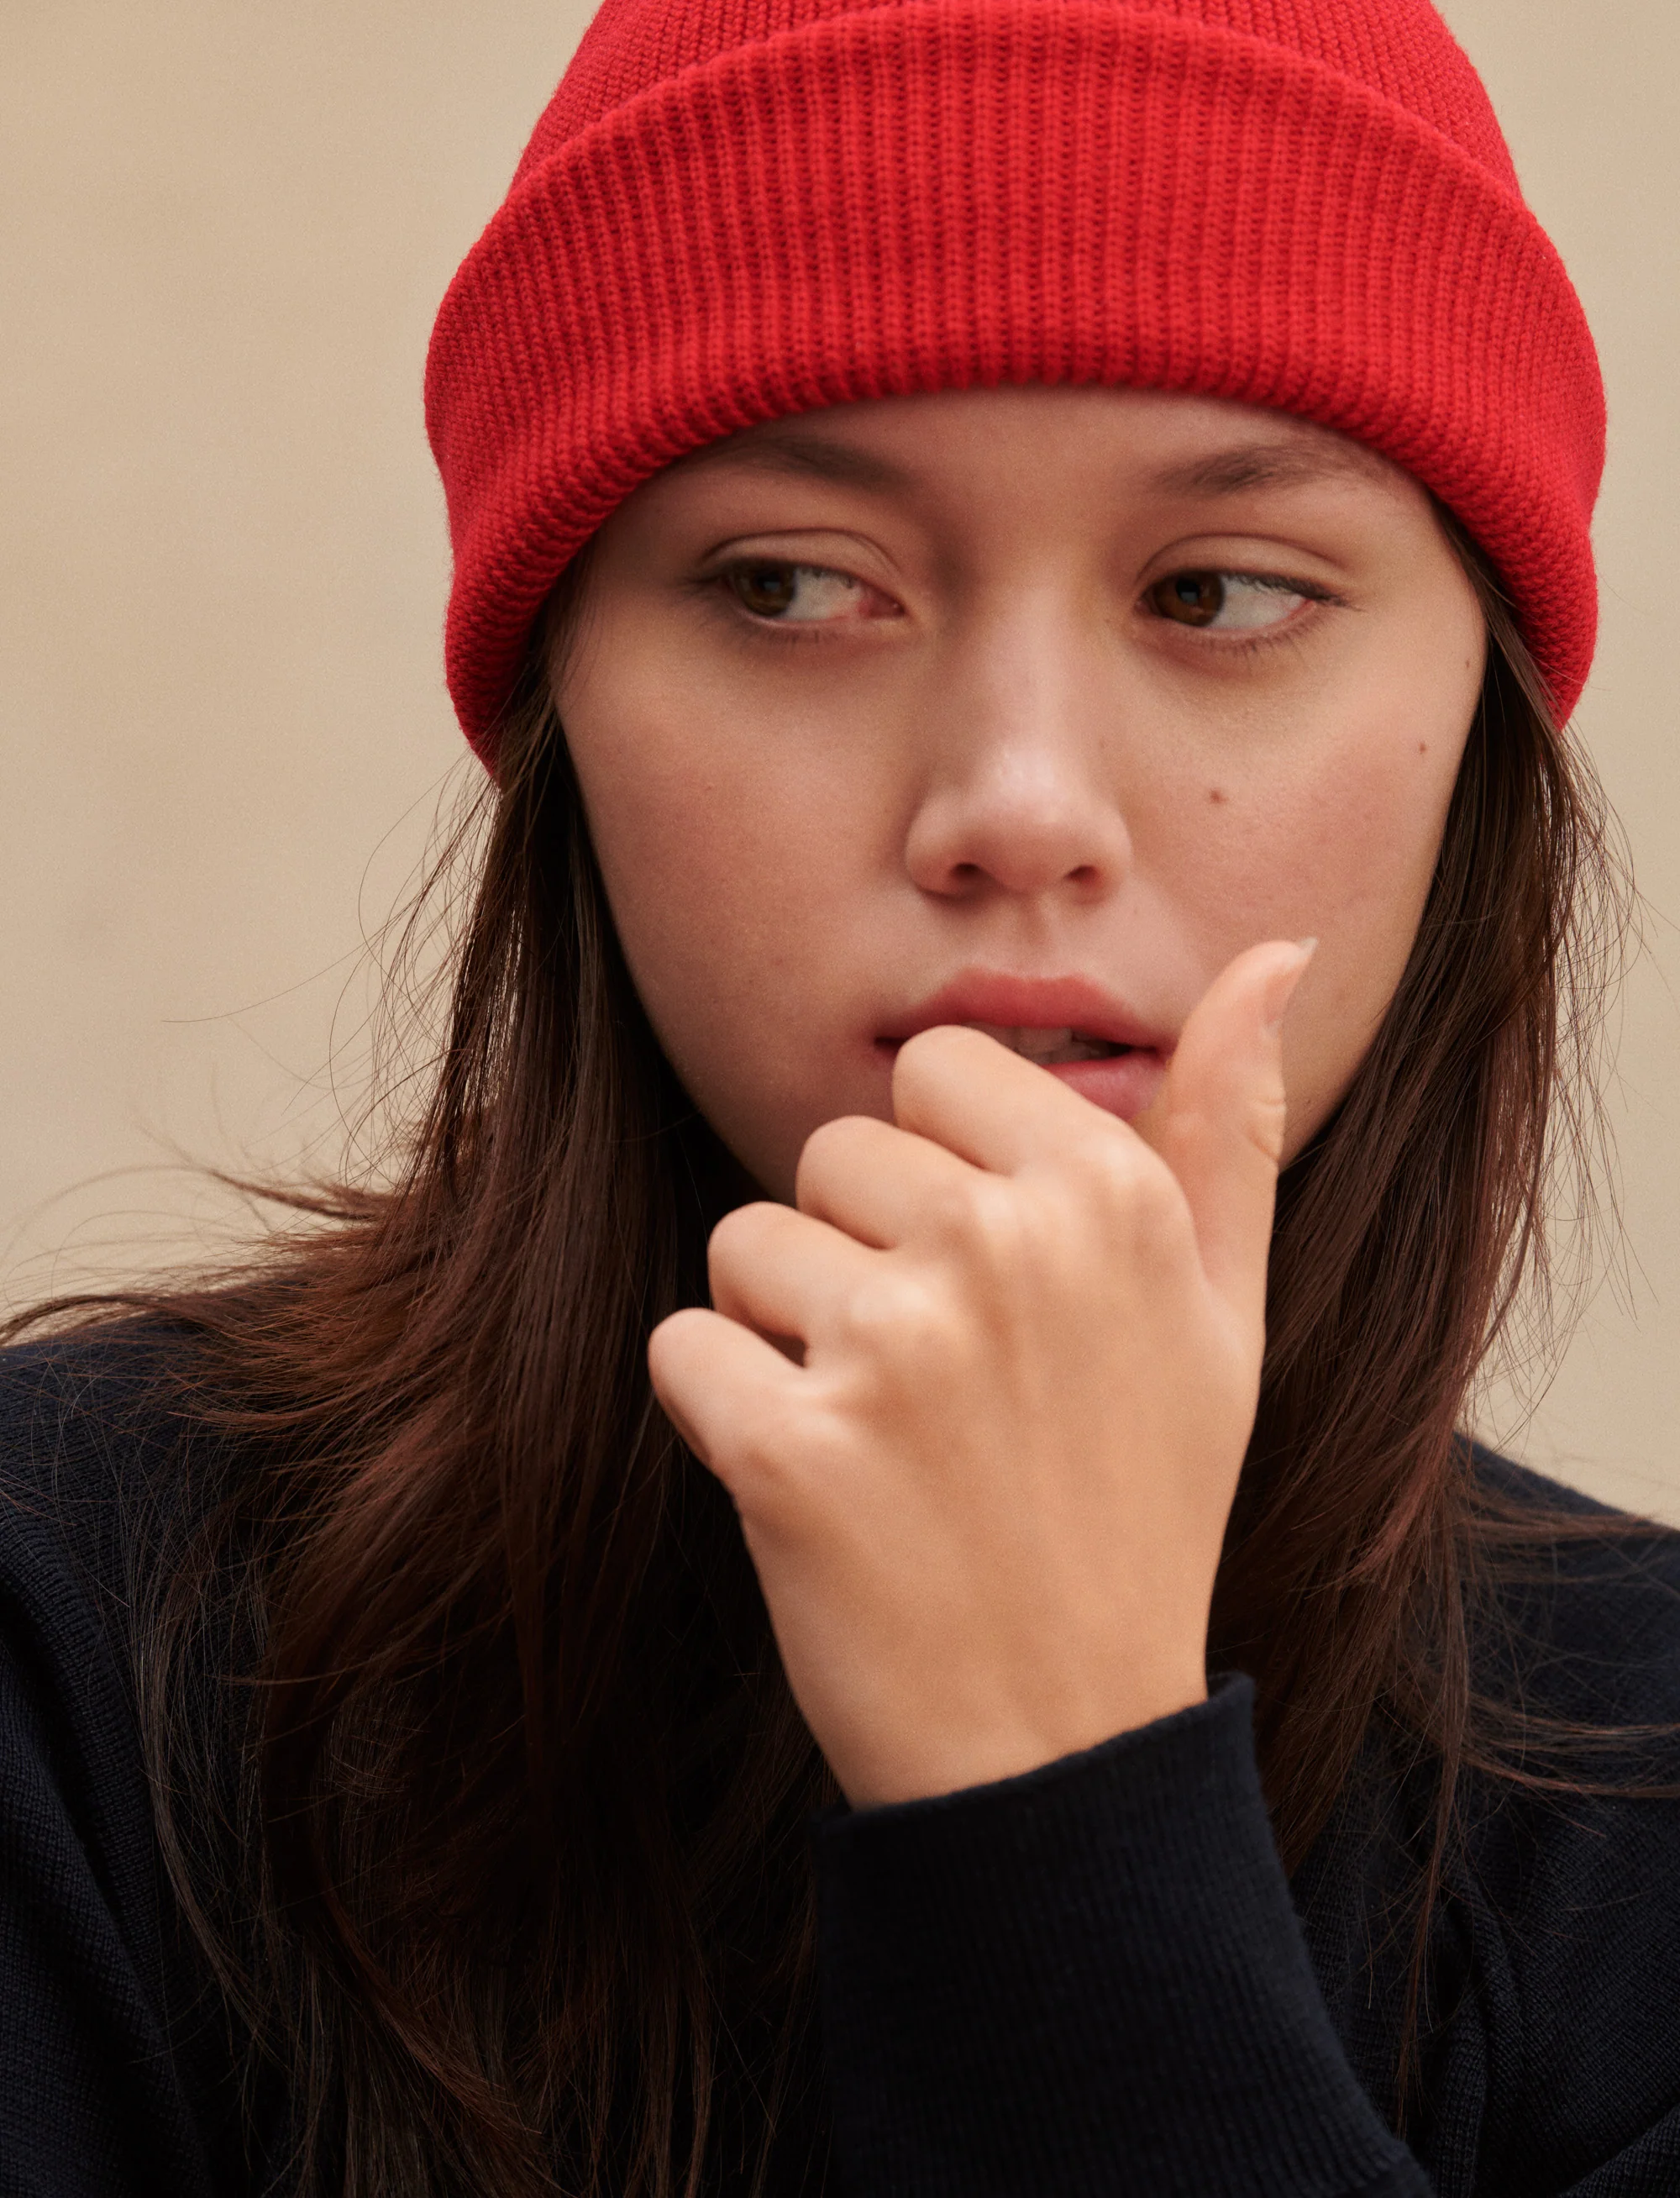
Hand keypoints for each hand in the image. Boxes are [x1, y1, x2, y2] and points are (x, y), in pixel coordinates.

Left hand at [648, 940, 1313, 1806]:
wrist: (1062, 1744)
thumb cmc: (1139, 1511)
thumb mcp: (1221, 1315)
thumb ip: (1228, 1125)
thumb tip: (1270, 953)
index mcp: (1105, 1195)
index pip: (937, 1069)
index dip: (943, 1170)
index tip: (991, 1279)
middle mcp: (1000, 1246)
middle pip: (831, 1151)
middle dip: (860, 1251)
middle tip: (940, 1385)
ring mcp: (892, 1347)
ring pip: (746, 1243)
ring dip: (785, 1334)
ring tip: (883, 1439)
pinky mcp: (787, 1447)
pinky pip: (684, 1349)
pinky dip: (721, 1414)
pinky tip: (814, 1489)